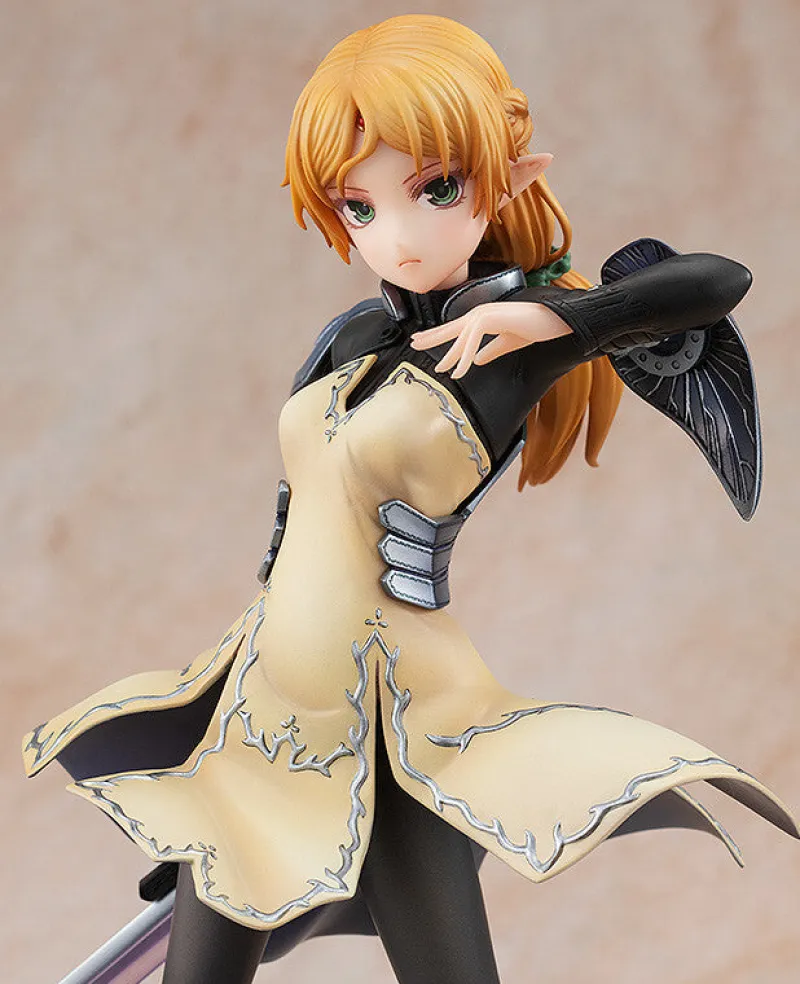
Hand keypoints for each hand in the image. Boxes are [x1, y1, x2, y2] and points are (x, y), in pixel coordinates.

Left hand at [409, 301, 571, 378]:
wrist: (553, 319)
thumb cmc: (534, 327)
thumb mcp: (507, 342)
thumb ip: (491, 350)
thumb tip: (476, 360)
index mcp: (482, 316)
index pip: (454, 327)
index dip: (437, 334)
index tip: (421, 340)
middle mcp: (479, 312)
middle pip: (449, 328)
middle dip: (431, 337)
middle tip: (413, 344)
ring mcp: (484, 314)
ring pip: (460, 338)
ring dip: (450, 356)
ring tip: (440, 369)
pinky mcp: (490, 319)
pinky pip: (473, 342)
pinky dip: (465, 358)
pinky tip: (459, 371)